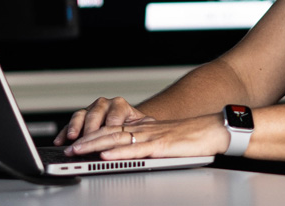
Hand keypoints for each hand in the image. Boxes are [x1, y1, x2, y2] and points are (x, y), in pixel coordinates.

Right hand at [54, 97, 153, 145]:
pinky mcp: (81, 118)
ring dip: (75, 127)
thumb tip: (149, 129)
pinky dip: (65, 132)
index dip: (110, 126)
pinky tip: (60, 141)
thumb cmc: (137, 127)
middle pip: (95, 114)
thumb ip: (143, 127)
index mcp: (120, 105)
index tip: (109, 136)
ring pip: (81, 115)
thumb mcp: (143, 126)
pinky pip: (70, 124)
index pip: (114, 115)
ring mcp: (91, 110)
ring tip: (72, 138)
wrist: (129, 124)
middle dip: (90, 128)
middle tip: (87, 140)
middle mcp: (105, 104)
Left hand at [64, 113, 228, 159]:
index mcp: (144, 129)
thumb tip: (130, 152)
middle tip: (67, 147)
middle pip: (109, 133)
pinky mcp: (161, 146)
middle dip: (85, 140)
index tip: (75, 143)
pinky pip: (135, 149)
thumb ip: (148, 145)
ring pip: (117, 139)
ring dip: (94, 145)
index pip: (112, 131)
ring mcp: (152, 137)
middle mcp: (144, 130)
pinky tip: (105, 154)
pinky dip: (118, 152)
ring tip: (78, 150)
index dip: (92, 136)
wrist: (216, 130)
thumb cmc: (194, 139)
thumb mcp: (165, 142)